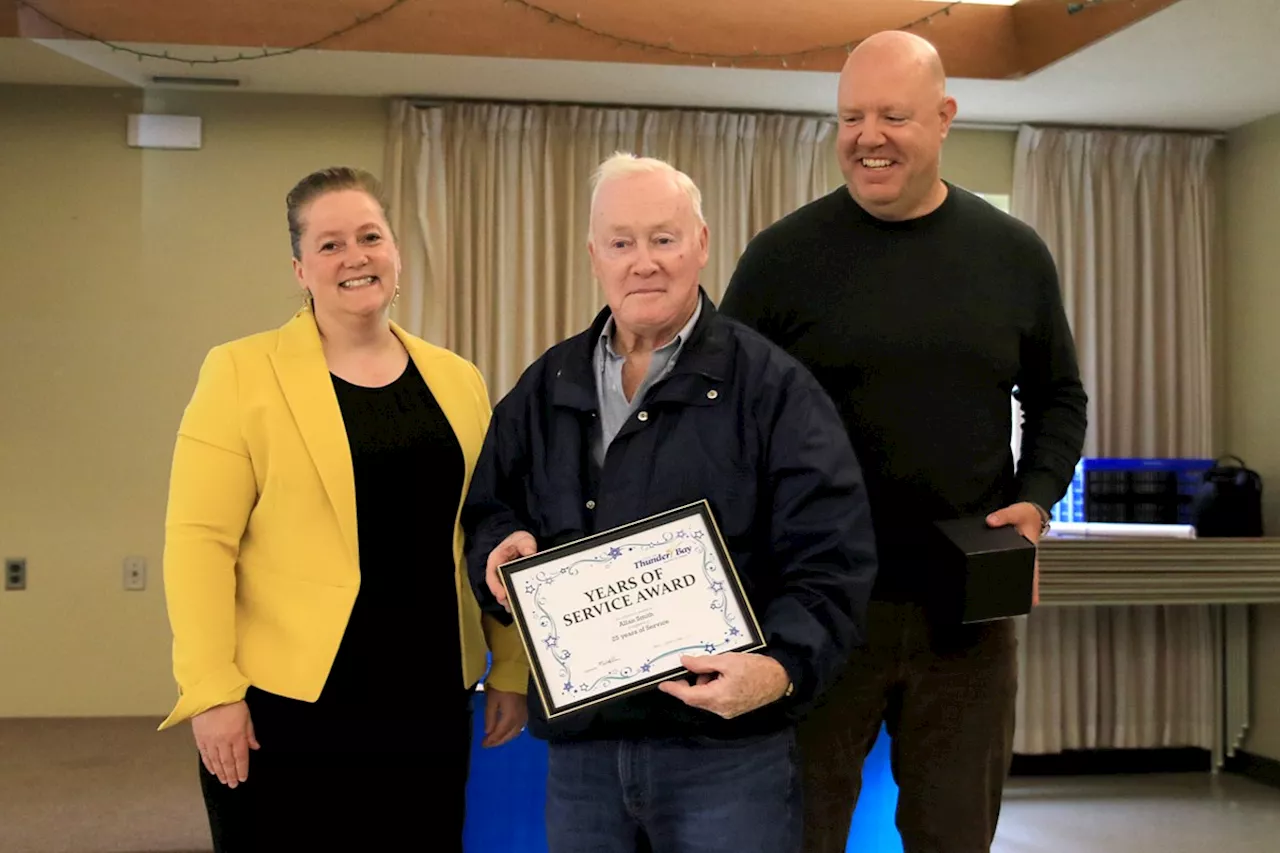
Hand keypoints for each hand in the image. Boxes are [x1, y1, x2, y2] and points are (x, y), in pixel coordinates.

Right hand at [191, 701, 259, 787]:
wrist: (211, 693)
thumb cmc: (231, 702)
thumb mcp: (247, 716)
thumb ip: (250, 734)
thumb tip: (255, 747)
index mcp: (237, 736)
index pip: (241, 758)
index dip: (242, 770)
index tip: (243, 778)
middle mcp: (224, 741)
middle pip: (228, 763)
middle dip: (231, 775)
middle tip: (233, 785)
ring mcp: (211, 741)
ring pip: (216, 762)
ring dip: (221, 773)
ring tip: (224, 781)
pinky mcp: (200, 738)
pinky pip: (205, 755)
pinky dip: (209, 765)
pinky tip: (213, 771)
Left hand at [482, 687, 526, 747]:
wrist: (513, 674)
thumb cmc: (501, 686)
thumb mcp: (491, 701)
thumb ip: (490, 718)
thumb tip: (488, 731)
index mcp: (510, 717)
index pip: (500, 733)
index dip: (491, 740)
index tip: (483, 744)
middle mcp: (519, 719)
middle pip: (509, 736)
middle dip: (498, 741)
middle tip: (489, 744)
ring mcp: (523, 715)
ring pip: (515, 733)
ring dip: (505, 738)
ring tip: (496, 740)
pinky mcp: (525, 711)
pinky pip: (519, 727)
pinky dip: (512, 732)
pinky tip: (507, 731)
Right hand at [486, 531, 536, 609]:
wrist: (522, 542)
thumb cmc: (518, 540)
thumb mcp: (522, 539)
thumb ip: (526, 545)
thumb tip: (531, 553)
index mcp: (495, 560)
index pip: (491, 576)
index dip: (496, 587)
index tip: (502, 595)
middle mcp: (497, 572)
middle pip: (497, 588)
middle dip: (502, 598)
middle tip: (510, 606)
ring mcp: (503, 578)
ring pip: (503, 592)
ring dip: (508, 601)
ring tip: (515, 610)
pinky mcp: (511, 582)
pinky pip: (511, 592)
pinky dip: (514, 599)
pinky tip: (521, 607)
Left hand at [657, 653, 790, 718]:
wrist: (780, 679)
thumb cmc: (755, 668)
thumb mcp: (727, 660)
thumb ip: (703, 663)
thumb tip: (684, 662)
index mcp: (717, 697)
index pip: (688, 696)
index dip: (674, 689)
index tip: (662, 684)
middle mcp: (720, 709)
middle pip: (696, 698)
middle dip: (692, 683)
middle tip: (693, 666)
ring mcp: (728, 711)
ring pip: (706, 698)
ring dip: (704, 684)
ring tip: (716, 667)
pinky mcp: (733, 709)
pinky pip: (716, 700)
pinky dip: (712, 688)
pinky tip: (721, 675)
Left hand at [986, 501, 1044, 605]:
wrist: (1027, 510)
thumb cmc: (1026, 514)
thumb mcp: (1018, 512)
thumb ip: (1005, 515)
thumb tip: (991, 522)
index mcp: (1030, 553)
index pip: (1032, 574)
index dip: (1032, 589)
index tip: (1032, 602)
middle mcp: (1022, 559)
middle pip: (1020, 580)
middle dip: (1016, 593)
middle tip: (1006, 608)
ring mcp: (1013, 559)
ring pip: (1009, 576)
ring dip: (1003, 586)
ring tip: (990, 601)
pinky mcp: (1003, 555)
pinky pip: (997, 566)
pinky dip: (991, 573)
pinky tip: (980, 580)